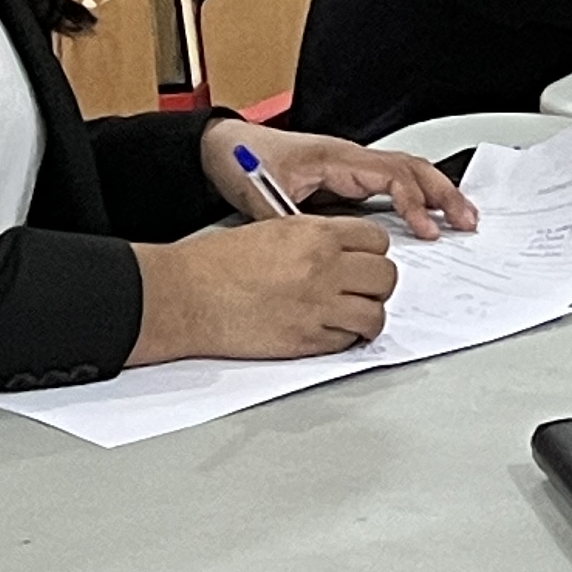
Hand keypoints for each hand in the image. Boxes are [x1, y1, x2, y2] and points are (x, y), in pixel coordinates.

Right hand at [127, 216, 397, 363]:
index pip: (377, 240)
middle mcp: (323, 269)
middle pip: (385, 276)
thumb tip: (343, 251)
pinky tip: (330, 330)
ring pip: (375, 314)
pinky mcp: (306, 340)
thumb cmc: (215, 263)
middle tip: (362, 288)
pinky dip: (345, 338)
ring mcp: (318, 307)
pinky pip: (348, 342)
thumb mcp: (273, 230)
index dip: (372, 251)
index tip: (365, 259)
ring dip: (367, 315)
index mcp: (315, 235)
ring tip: (352, 315)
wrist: (186, 296)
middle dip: (376, 283)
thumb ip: (314, 238)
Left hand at [210, 116, 475, 235]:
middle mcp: (350, 157)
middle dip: (443, 194)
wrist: (223, 147)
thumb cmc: (243, 162)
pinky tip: (428, 213)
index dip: (414, 204)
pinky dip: (417, 194)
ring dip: (436, 192)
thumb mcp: (265, 199)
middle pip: (412, 168)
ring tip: (460, 217)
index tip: (426, 231)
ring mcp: (351, 164)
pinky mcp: (346, 175)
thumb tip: (321, 250)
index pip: (392, 176)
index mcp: (337, 158)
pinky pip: (392, 180)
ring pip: (407, 172)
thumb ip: (296, 224)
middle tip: (467, 221)